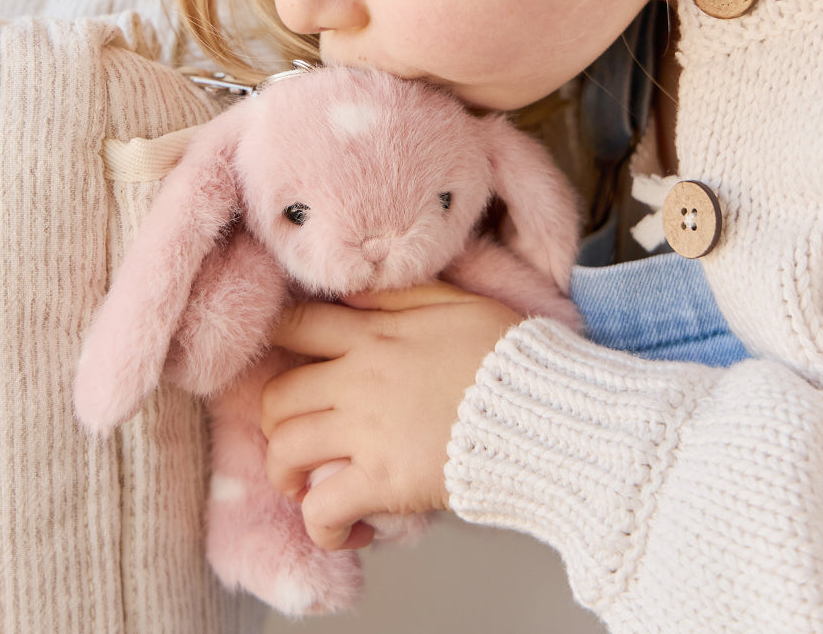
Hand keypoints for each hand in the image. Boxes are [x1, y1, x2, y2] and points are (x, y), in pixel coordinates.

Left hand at [260, 283, 520, 550]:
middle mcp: (360, 379)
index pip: (295, 326)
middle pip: (277, 398)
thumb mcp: (457, 303)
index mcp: (375, 335)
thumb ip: (400, 296)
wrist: (546, 409)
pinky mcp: (384, 481)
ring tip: (309, 485)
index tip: (284, 364)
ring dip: (286, 474)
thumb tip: (353, 294)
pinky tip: (347, 527)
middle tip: (298, 436)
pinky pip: (321, 509)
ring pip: (285, 452)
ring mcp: (368, 431)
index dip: (277, 344)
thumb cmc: (509, 357)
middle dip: (276, 421)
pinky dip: (322, 526)